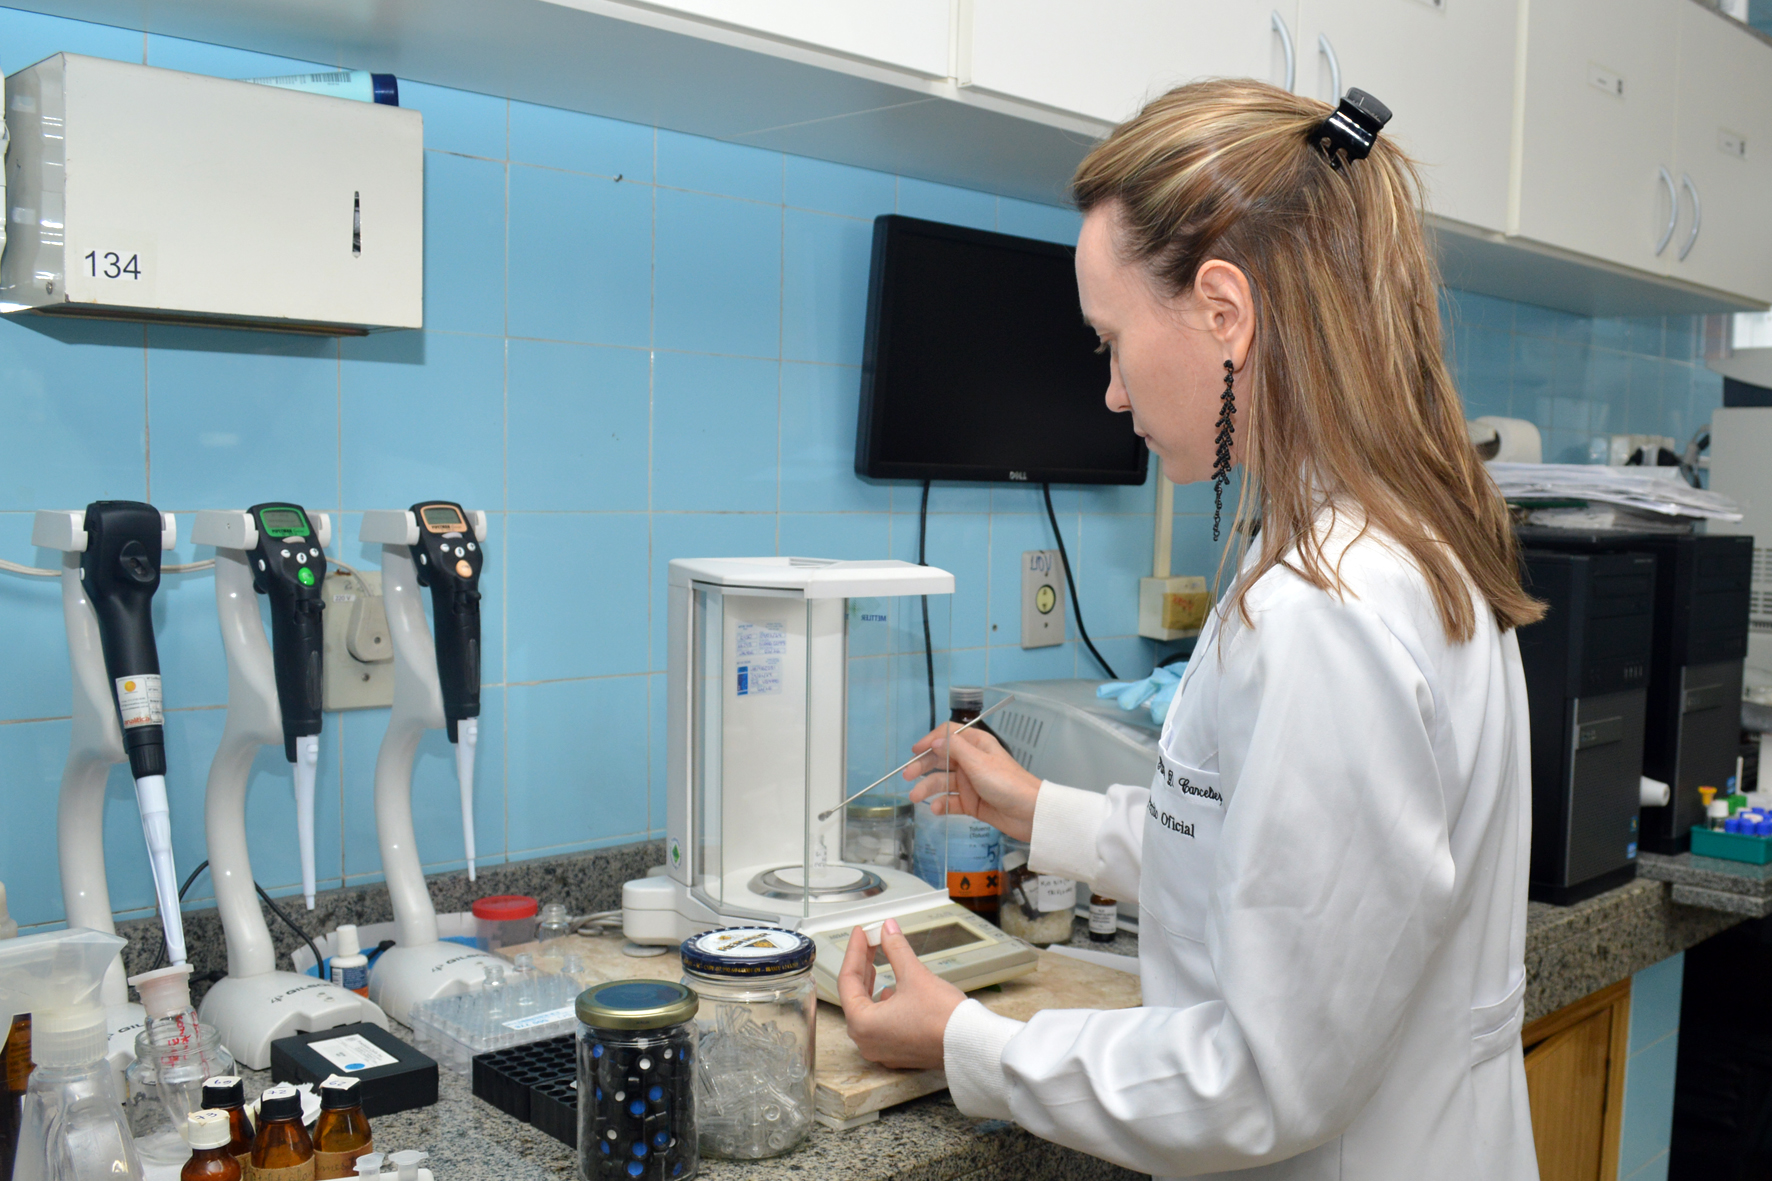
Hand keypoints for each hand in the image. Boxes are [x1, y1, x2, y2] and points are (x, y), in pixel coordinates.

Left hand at [837, 918, 965, 1069]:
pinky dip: (883, 1004)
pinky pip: (881, 1024)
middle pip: (855, 996)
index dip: (854, 951)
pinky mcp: (898, 1052)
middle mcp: (867, 1041)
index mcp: (862, 1024)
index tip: (861, 933)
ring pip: (867, 1011)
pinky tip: (892, 992)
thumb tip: (887, 929)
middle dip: (862, 966)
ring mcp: (882, 1050)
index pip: (848, 980)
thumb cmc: (943, 1018)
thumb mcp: (914, 975)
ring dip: (871, 986)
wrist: (970, 1045)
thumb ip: (896, 949)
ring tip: (876, 965)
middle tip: (869, 943)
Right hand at [903, 723, 1040, 842]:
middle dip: (923, 766)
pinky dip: (942, 804)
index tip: (915, 750)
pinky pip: (951, 801)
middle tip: (907, 775)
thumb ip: (955, 750)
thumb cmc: (1008, 784)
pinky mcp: (971, 802)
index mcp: (976, 745)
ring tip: (916, 797)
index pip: (948, 735)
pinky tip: (936, 809)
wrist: (1030, 814)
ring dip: (928, 788)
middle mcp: (971, 762)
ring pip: (943, 782)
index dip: (931, 740)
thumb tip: (935, 740)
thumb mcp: (979, 763)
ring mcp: (970, 783)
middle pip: (940, 759)